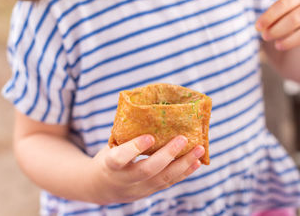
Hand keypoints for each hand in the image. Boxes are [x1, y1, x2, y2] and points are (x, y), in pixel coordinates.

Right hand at [86, 135, 203, 204]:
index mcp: (110, 165)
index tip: (150, 136)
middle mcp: (125, 180)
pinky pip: (169, 182)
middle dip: (167, 155)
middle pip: (147, 170)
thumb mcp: (110, 146)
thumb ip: (126, 134)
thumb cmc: (108, 157)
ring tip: (199, 149)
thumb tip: (150, 108)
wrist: (101, 187)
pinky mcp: (150, 191)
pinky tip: (197, 161)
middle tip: (183, 138)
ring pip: (163, 178)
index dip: (134, 148)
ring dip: (184, 164)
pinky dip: (185, 172)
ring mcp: (139, 188)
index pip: (120, 158)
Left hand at [256, 0, 299, 53]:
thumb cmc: (296, 21)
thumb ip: (272, 20)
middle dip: (278, 29)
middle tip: (265, 37)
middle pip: (296, 18)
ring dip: (291, 41)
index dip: (270, 16)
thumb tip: (260, 29)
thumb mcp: (284, 15)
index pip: (286, 2)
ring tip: (278, 45)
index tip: (258, 27)